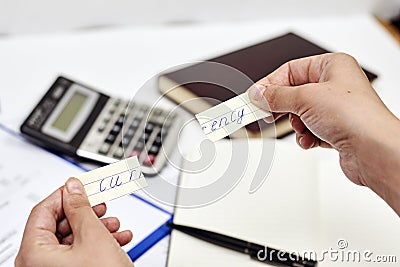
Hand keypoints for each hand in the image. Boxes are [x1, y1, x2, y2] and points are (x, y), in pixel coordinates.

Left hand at [15, 177, 133, 266]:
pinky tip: (118, 239)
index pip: (43, 210)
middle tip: (101, 206)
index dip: (65, 194)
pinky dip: (98, 244)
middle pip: (59, 225)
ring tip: (115, 226)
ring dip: (97, 229)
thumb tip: (72, 187)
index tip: (81, 187)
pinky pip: (80, 254)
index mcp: (33, 254)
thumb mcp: (93, 236)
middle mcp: (37, 265)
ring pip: (73, 240)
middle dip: (86, 214)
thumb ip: (80, 207)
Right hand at [248, 53, 399, 214]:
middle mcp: (334, 85)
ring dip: (297, 124)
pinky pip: (309, 129)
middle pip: (293, 92)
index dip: (270, 83)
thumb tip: (259, 94)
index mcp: (332, 66)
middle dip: (281, 106)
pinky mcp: (335, 128)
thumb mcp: (305, 98)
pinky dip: (306, 136)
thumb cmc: (355, 116)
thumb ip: (276, 96)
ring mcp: (335, 108)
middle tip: (263, 113)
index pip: (290, 70)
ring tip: (302, 128)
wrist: (373, 150)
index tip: (254, 96)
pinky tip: (313, 139)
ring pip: (300, 113)